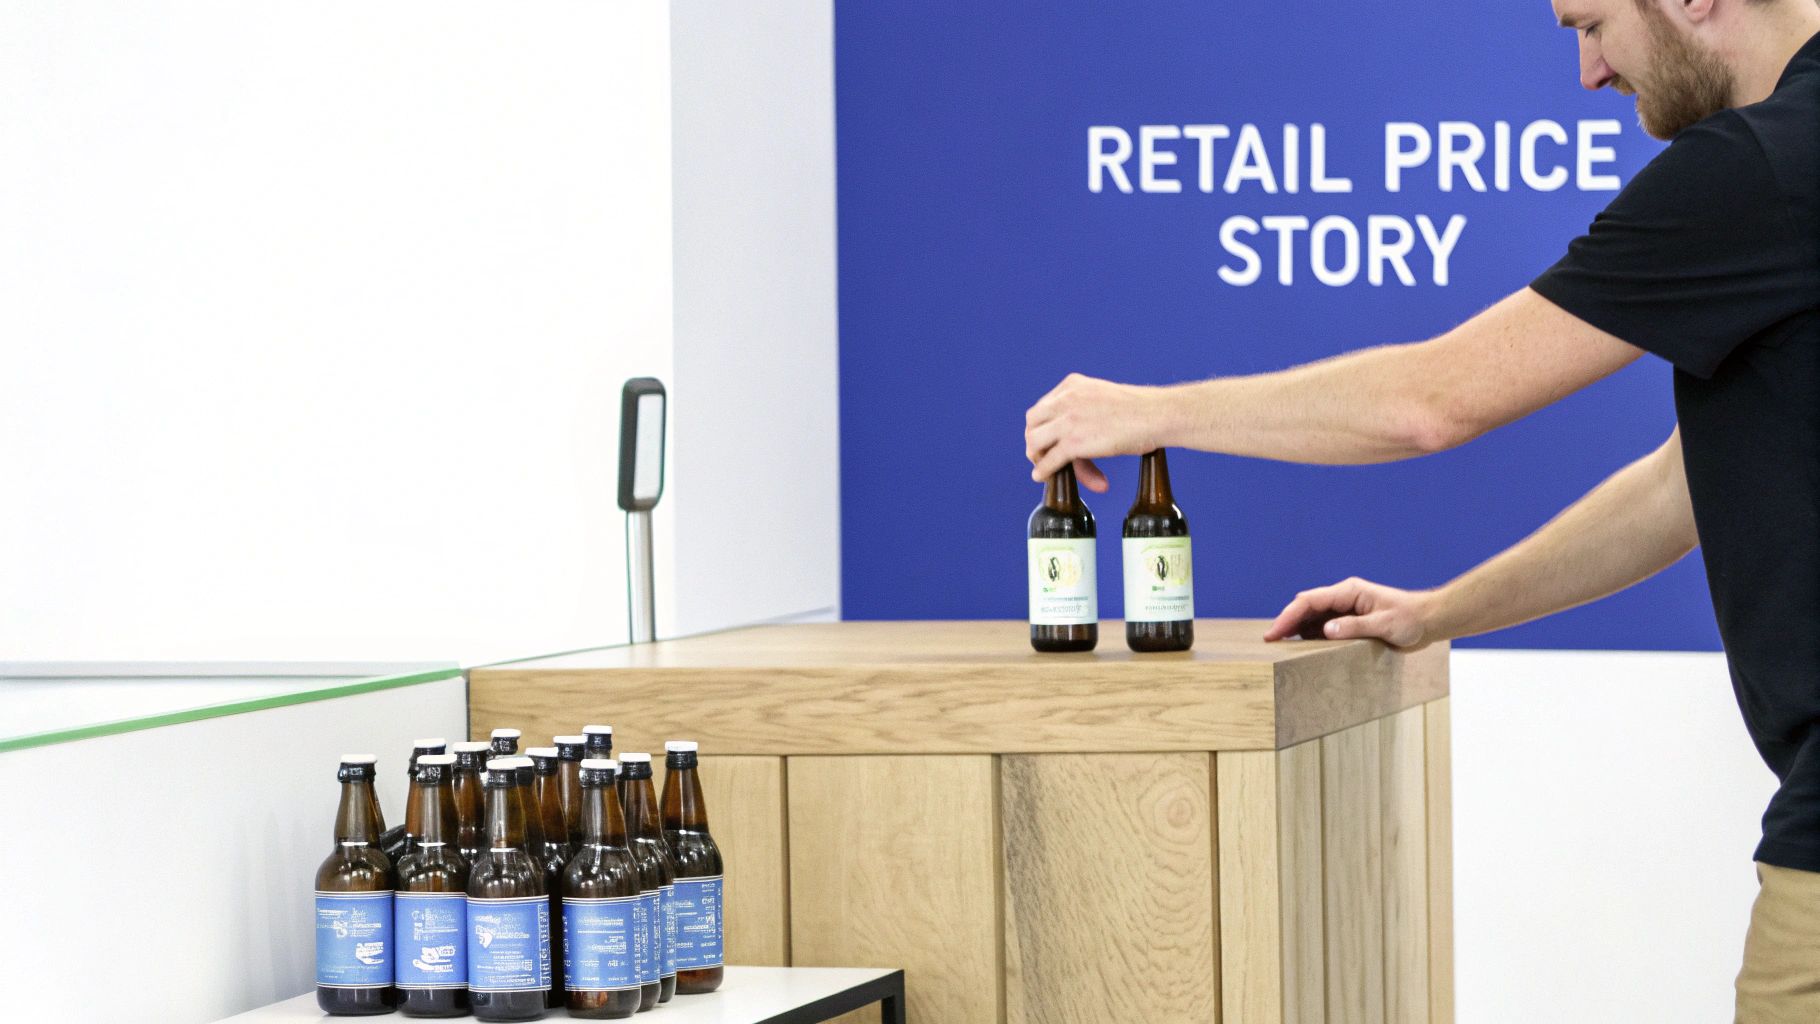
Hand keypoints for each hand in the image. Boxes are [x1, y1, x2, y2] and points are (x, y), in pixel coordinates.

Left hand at [1025, 373, 1171, 491]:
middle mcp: (1065, 399)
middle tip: (1044, 456)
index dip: (1046, 427)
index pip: (1045, 408)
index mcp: (1072, 385)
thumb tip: (1080, 436)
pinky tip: (1043, 477)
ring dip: (1040, 458)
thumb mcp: (1104, 399)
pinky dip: (1043, 470)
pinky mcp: (1074, 442)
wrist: (1158, 415)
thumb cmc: (1141, 411)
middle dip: (1036, 441)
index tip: (1053, 442)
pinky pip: (1049, 459)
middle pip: (1033, 423)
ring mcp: (1067, 420)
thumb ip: (1087, 409)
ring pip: (1036, 442)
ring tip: (1049, 469)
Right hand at [1263, 577, 1438, 648]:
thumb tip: (1325, 630)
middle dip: (1286, 622)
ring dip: (1295, 629)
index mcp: (1349, 591)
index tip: (1274, 632)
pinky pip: (1323, 627)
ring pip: (1312, 616)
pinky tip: (1300, 648)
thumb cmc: (1411, 620)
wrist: (1429, 621)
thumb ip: (1355, 627)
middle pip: (1306, 606)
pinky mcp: (1349, 621)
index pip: (1310, 601)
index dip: (1289, 616)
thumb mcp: (1384, 625)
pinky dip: (1309, 635)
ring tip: (1278, 646)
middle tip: (1269, 641)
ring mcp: (1345, 609)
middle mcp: (1344, 597)